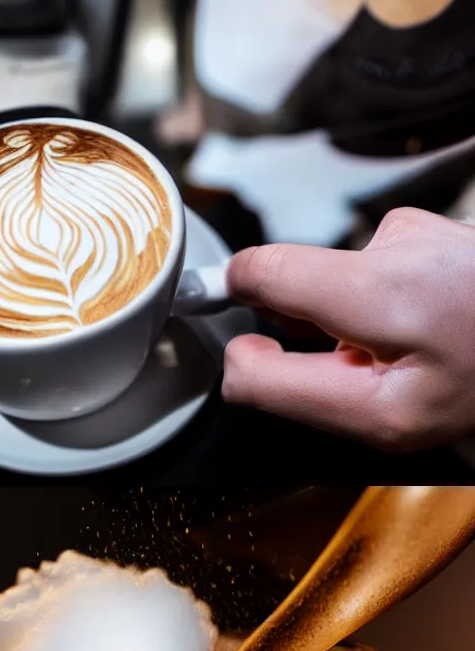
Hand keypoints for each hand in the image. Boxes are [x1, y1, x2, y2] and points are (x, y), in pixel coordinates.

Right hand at [223, 208, 474, 449]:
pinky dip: (394, 306)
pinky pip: (386, 269)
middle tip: (363, 370)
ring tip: (412, 353)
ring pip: (348, 280)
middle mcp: (401, 242)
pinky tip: (432, 331)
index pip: (262, 269)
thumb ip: (289, 390)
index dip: (227, 292)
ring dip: (362, 322)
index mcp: (380, 289)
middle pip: (304, 282)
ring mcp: (426, 230)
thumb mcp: (381, 419)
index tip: (208, 306)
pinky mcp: (442, 230)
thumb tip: (235, 358)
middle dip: (315, 330)